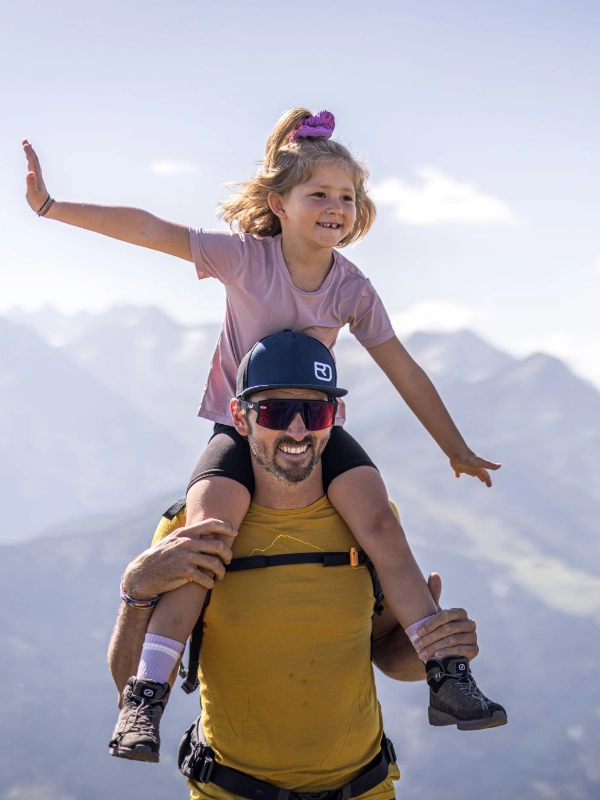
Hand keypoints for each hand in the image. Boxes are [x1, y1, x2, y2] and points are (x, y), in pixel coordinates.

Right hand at [23, 140, 49, 212]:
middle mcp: (38, 175)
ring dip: (31, 154)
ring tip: (27, 146)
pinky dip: (32, 161)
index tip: (25, 144)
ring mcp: (37, 177)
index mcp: (36, 176)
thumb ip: (31, 182)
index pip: (32, 162)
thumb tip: (30, 172)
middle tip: (25, 141)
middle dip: (30, 150)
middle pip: (34, 160)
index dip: (29, 153)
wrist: (46, 207)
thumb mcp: (32, 192)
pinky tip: (30, 160)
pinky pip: (34, 167)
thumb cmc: (38, 201)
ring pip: (35, 162)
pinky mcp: (36, 180)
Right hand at [121, 518, 235, 599]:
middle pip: (218, 546)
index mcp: (185, 533)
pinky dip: (210, 582)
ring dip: (221, 571)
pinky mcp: (185, 572)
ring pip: (214, 563)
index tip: (234, 531)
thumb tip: (205, 532)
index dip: (225, 527)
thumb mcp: (172, 540)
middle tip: (228, 560)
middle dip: (227, 554)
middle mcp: (187, 543)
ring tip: (220, 575)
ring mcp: (186, 557)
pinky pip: (205, 577)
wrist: (143, 574)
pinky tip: (209, 584)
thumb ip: (187, 535)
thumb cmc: (160, 557)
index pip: (210, 524)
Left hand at [413, 572, 478, 661]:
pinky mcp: (475, 649)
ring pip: (453, 640)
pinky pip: (461, 650)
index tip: (418, 631)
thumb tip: (434, 574)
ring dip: (435, 647)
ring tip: (422, 653)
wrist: (443, 648)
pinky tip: (436, 655)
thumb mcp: (433, 612)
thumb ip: (433, 593)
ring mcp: (473, 636)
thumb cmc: (436, 628)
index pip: (446, 615)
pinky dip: (447, 653)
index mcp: (460, 612)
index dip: (431, 623)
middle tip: (417, 645)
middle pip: (449, 629)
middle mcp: (470, 623)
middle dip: (430, 638)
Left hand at [449, 450, 500, 486]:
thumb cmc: (470, 459)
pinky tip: (457, 476)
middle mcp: (473, 467)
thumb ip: (490, 465)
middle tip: (483, 481)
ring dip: (472, 473)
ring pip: (470, 471)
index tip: (489, 485)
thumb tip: (500, 465)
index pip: (485, 475)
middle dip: (481, 477)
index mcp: (479, 468)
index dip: (488, 480)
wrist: (458, 453)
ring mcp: (465, 467)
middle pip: (478, 473)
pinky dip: (458, 473)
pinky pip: (458, 471)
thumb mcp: (482, 463)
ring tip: (473, 475)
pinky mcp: (457, 467)